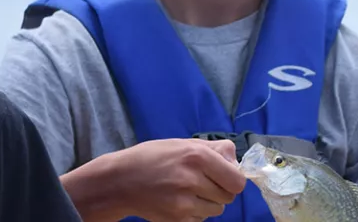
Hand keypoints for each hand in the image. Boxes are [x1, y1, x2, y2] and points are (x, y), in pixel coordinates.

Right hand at [84, 138, 247, 221]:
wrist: (120, 180)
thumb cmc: (152, 158)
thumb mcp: (181, 144)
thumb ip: (213, 149)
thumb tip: (236, 160)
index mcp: (197, 155)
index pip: (237, 180)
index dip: (233, 179)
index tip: (224, 177)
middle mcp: (192, 178)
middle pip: (229, 196)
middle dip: (220, 191)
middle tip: (202, 183)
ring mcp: (184, 201)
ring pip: (217, 209)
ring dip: (208, 203)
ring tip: (188, 192)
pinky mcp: (177, 218)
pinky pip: (201, 219)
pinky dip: (195, 213)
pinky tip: (178, 201)